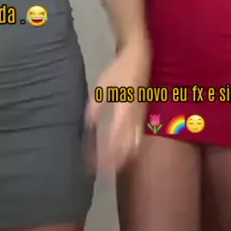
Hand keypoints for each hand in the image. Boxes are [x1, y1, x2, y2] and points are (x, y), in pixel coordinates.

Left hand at [85, 48, 147, 171]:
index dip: (105, 156)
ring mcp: (141, 119)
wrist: (140, 58)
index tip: (93, 165)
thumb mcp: (102, 86)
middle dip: (114, 163)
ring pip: (135, 147)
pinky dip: (129, 151)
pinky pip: (138, 140)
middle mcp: (136, 119)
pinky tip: (122, 155)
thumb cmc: (119, 70)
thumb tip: (87, 125)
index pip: (115, 141)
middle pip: (127, 149)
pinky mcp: (143, 118)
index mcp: (125, 112)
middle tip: (100, 172)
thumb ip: (95, 107)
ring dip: (123, 159)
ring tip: (110, 168)